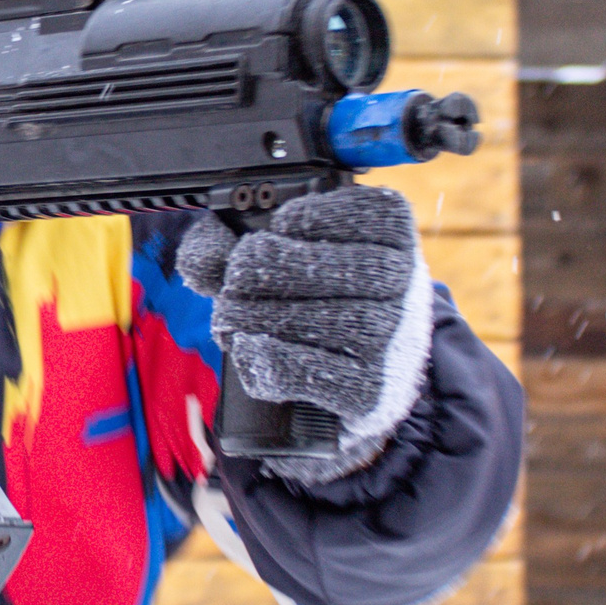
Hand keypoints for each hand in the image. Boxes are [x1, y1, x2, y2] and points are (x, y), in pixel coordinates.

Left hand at [178, 184, 427, 430]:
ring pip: (327, 322)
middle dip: (267, 270)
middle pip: (338, 269)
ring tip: (228, 318)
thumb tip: (200, 258)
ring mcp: (394, 340)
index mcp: (393, 235)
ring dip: (260, 318)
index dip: (310, 218)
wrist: (360, 370)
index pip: (369, 213)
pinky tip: (248, 349)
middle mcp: (405, 284)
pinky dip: (274, 361)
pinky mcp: (373, 390)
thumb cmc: (319, 296)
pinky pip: (318, 374)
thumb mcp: (284, 252)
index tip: (278, 227)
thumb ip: (232, 241)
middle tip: (233, 281)